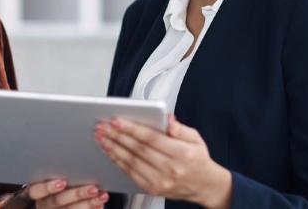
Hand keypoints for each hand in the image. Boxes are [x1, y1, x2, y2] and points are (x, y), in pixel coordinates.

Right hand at [0, 179, 107, 208]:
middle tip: (93, 188)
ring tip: (102, 196)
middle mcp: (42, 205)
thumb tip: (67, 159)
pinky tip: (100, 205)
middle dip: (77, 194)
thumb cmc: (48, 184)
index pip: (37, 190)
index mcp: (34, 192)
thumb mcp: (45, 178)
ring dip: (88, 204)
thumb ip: (52, 173)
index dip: (48, 187)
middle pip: (57, 202)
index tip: (62, 182)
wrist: (41, 203)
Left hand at [94, 115, 231, 207]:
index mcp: (181, 153)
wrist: (204, 186)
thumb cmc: (198, 160)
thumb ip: (179, 128)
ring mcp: (160, 181)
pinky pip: (131, 173)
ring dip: (113, 148)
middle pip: (138, 150)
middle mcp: (170, 169)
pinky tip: (111, 151)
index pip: (151, 139)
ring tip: (102, 136)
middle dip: (117, 136)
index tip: (117, 120)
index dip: (132, 128)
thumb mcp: (195, 139)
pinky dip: (118, 161)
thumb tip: (166, 118)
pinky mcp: (152, 189)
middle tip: (103, 126)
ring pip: (131, 162)